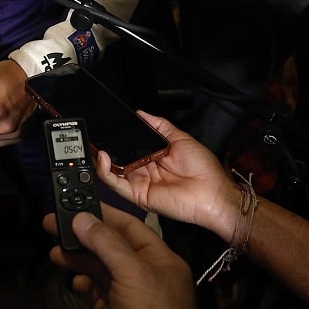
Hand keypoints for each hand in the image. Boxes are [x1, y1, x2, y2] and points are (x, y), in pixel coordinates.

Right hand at [44, 206, 197, 308]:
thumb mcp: (132, 274)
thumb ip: (107, 243)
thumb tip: (82, 219)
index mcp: (159, 258)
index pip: (128, 226)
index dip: (102, 214)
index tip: (76, 205)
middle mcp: (147, 274)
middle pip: (110, 247)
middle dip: (83, 239)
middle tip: (54, 228)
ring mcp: (133, 295)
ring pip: (101, 270)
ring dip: (78, 262)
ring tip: (57, 255)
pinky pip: (99, 293)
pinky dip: (85, 287)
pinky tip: (77, 285)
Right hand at [94, 111, 230, 227]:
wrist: (212, 193)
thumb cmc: (203, 169)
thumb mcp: (180, 138)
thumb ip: (159, 125)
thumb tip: (141, 113)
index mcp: (153, 156)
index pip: (129, 146)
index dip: (118, 138)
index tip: (107, 127)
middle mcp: (144, 170)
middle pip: (118, 158)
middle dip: (106, 147)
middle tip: (97, 135)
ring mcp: (140, 183)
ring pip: (113, 171)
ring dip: (101, 159)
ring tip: (96, 145)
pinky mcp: (138, 195)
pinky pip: (117, 184)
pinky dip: (106, 172)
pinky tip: (104, 159)